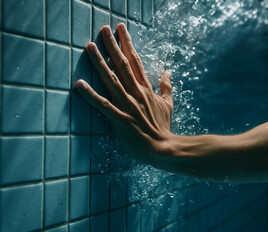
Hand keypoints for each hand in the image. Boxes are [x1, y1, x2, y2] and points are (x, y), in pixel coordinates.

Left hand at [75, 24, 173, 162]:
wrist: (163, 148)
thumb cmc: (163, 127)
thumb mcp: (168, 103)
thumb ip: (166, 86)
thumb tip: (167, 71)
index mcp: (146, 88)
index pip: (135, 60)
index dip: (127, 43)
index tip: (121, 29)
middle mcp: (136, 92)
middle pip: (122, 64)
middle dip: (112, 45)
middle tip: (103, 29)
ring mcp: (127, 105)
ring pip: (111, 79)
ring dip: (99, 62)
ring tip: (89, 46)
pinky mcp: (119, 119)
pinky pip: (103, 105)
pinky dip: (91, 94)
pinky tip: (79, 83)